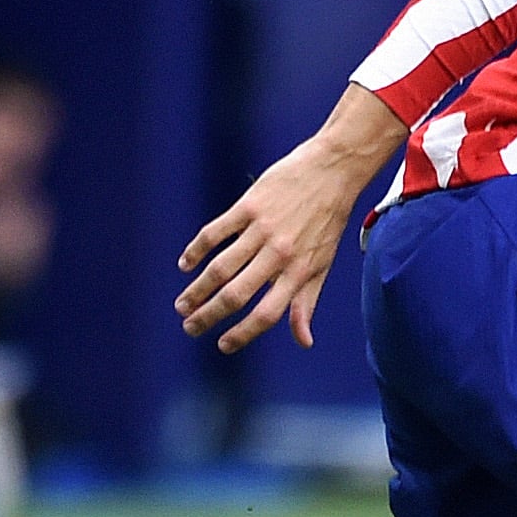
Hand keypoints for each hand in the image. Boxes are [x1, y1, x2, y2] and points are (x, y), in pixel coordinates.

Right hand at [175, 88, 402, 352]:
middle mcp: (279, 254)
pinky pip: (215, 232)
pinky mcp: (249, 206)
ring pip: (220, 267)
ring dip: (197, 289)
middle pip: (236, 294)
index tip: (222, 345)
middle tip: (189, 327)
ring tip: (182, 304)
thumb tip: (304, 341)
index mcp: (299, 272)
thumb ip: (307, 303)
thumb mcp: (322, 264)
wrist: (333, 170)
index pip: (266, 314)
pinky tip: (185, 264)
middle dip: (208, 315)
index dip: (242, 334)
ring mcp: (262, 229)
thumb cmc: (328, 221)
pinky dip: (196, 249)